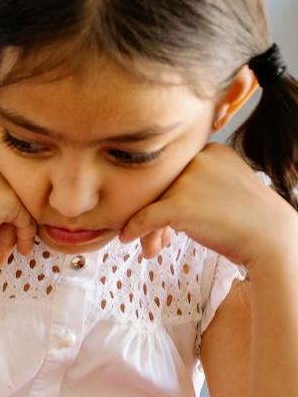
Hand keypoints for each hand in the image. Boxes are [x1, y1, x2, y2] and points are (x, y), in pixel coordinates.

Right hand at [0, 143, 36, 264]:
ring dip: (14, 233)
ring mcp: (4, 177)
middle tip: (2, 246)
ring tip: (3, 254)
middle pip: (14, 192)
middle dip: (9, 223)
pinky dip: (24, 237)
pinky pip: (27, 220)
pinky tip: (17, 250)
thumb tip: (6, 213)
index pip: (1, 179)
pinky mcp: (10, 197)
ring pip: (22, 207)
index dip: (0, 206)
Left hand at [119, 143, 297, 268]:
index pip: (173, 172)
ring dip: (149, 228)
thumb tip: (149, 201)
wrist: (269, 238)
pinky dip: (134, 229)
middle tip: (159, 238)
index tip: (167, 219)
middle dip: (155, 213)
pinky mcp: (179, 204)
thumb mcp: (220, 187)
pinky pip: (143, 217)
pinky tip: (127, 239)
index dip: (165, 196)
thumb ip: (190, 185)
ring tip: (154, 246)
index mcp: (211, 150)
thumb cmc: (245, 219)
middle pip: (160, 187)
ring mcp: (189, 180)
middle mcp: (199, 159)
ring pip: (151, 203)